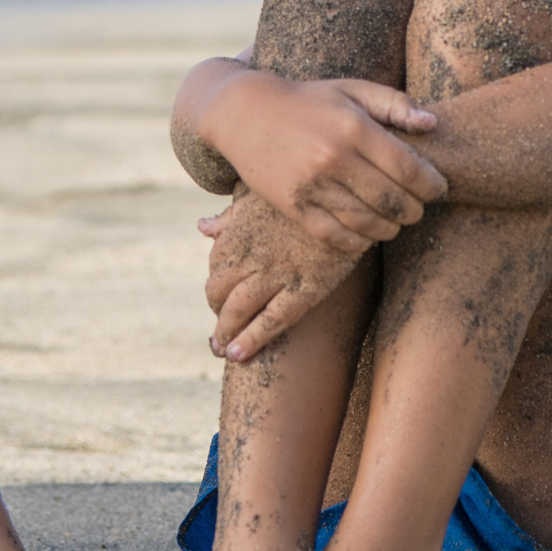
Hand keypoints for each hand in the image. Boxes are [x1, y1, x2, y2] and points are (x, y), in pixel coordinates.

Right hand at [202, 72, 444, 248]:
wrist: (244, 113)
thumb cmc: (308, 100)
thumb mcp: (352, 89)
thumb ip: (395, 103)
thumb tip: (433, 124)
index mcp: (353, 127)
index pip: (409, 169)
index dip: (432, 185)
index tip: (438, 188)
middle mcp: (333, 158)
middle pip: (393, 201)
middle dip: (415, 210)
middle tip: (417, 207)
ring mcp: (311, 186)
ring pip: (367, 223)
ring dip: (390, 228)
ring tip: (394, 220)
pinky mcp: (293, 207)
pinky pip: (335, 236)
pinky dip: (358, 242)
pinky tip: (366, 233)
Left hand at [202, 189, 373, 362]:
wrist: (349, 197)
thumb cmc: (304, 195)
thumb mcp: (261, 197)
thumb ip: (231, 217)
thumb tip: (202, 227)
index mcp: (238, 232)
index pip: (214, 265)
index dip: (215, 282)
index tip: (220, 293)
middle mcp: (251, 256)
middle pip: (217, 291)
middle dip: (216, 310)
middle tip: (221, 324)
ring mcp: (276, 275)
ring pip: (237, 310)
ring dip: (224, 332)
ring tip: (220, 348)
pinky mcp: (304, 290)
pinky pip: (271, 321)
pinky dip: (250, 340)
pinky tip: (237, 355)